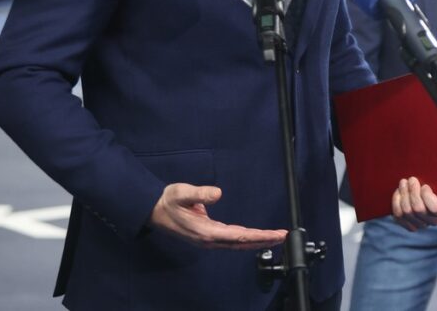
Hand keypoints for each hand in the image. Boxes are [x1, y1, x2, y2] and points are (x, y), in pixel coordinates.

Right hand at [149, 183, 287, 248]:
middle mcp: (210, 239)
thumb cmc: (168, 201)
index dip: (259, 236)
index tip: (275, 235)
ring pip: (238, 243)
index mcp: (206, 232)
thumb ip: (199, 193)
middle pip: (242, 242)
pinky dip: (246, 238)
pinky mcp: (208, 236)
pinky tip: (255, 237)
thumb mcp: (181, 193)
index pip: (238, 236)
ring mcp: (209, 239)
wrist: (153, 210)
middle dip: (264, 240)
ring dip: (257, 240)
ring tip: (275, 237)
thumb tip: (218, 193)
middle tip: (283, 236)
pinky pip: (232, 239)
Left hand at [391, 177, 436, 231]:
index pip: (435, 208)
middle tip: (411, 179)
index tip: (425, 186)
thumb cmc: (435, 186)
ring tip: (404, 182)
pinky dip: (397, 202)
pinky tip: (399, 192)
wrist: (426, 195)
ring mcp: (421, 225)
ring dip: (404, 194)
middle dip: (413, 191)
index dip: (427, 196)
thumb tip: (434, 181)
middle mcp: (434, 221)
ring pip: (407, 211)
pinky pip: (399, 215)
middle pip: (418, 209)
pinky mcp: (409, 225)